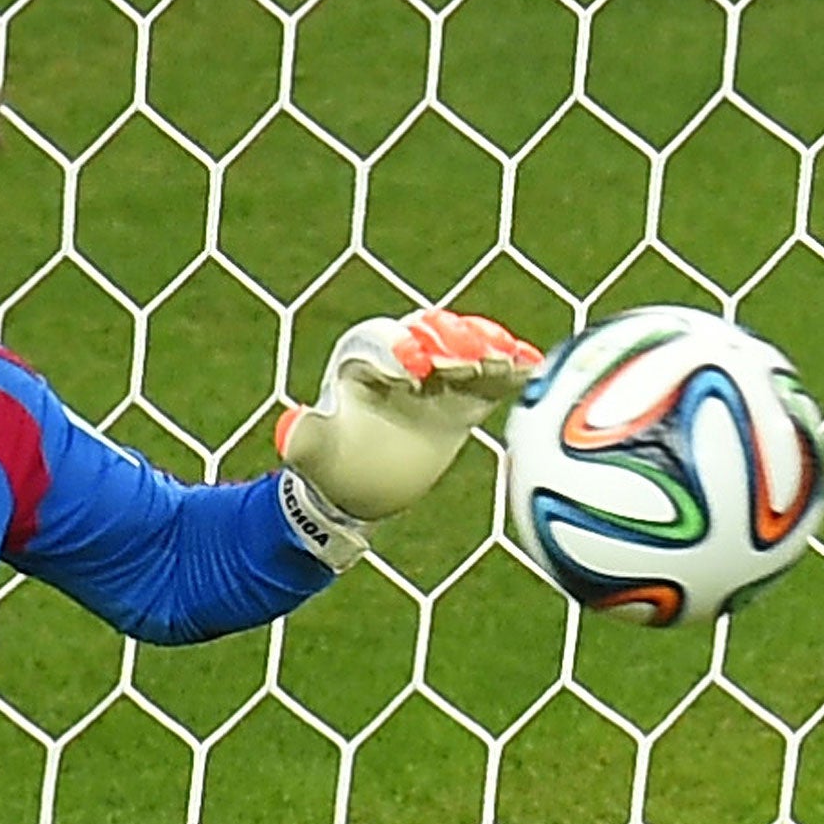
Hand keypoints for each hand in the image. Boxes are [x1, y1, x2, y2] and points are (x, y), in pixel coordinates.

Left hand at [277, 308, 542, 522]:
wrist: (357, 486)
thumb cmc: (330, 464)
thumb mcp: (313, 453)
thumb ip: (305, 440)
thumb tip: (291, 432)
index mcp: (364, 358)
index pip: (388, 342)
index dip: (406, 348)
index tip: (423, 365)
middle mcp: (404, 357)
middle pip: (436, 337)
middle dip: (456, 343)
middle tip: (475, 361)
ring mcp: (438, 375)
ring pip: (469, 351)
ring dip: (490, 352)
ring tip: (510, 363)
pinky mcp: (465, 396)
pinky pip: (492, 379)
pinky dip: (511, 372)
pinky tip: (532, 372)